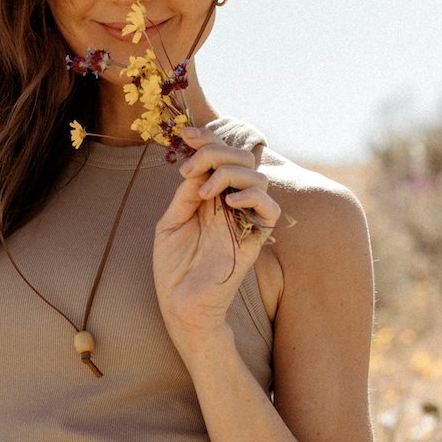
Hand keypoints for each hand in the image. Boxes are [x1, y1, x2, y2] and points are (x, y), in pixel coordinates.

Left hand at [152, 126, 280, 341]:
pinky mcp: (254, 241)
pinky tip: (229, 202)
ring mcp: (244, 221)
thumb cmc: (173, 269)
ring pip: (258, 178)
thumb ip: (186, 194)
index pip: (221, 157)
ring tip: (206, 191)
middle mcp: (230, 205)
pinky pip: (270, 211)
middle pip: (242, 159)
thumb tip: (198, 166)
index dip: (208, 139)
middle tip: (192, 167)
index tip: (186, 135)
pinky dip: (253, 197)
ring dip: (231, 173)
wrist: (180, 306)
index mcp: (211, 197)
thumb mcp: (171, 222)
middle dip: (217, 151)